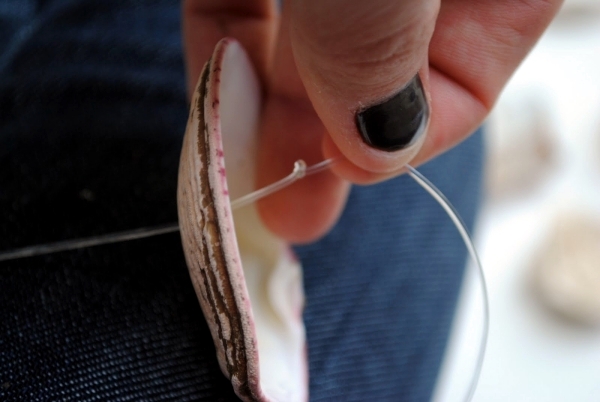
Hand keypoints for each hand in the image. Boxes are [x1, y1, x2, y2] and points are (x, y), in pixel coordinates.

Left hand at [183, 0, 562, 242]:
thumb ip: (383, 40)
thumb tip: (380, 143)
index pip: (474, 67)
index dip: (415, 130)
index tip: (353, 170)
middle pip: (380, 62)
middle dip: (328, 141)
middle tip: (291, 211)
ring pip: (305, 38)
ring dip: (266, 108)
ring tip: (237, 169)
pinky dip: (223, 45)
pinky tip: (214, 89)